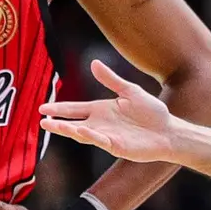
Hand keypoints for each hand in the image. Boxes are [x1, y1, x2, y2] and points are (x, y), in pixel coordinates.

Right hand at [41, 59, 177, 161]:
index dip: (59, 109)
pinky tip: (80, 130)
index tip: (42, 108)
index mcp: (102, 110)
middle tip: (41, 120)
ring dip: (67, 130)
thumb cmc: (152, 112)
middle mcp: (101, 124)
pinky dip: (90, 136)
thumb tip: (93, 63)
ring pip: (82, 134)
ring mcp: (107, 136)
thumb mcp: (130, 91)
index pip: (75, 109)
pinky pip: (100, 140)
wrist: (169, 130)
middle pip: (74, 123)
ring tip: (52, 125)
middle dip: (57, 122)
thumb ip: (111, 79)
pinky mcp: (116, 146)